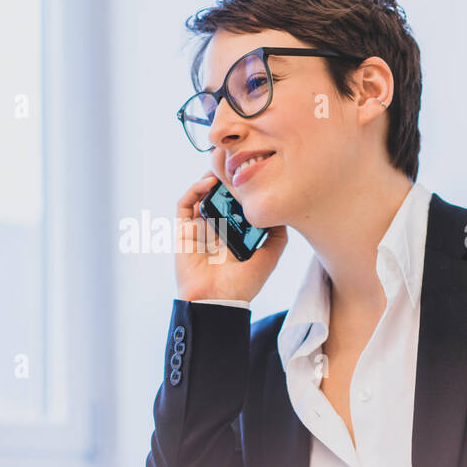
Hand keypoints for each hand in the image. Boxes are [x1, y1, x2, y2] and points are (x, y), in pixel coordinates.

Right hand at [174, 171, 286, 303]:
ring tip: (224, 169)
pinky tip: (209, 183)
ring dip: (210, 180)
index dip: (242, 189)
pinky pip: (184, 204)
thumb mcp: (269, 258)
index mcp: (234, 234)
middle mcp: (215, 229)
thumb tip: (283, 214)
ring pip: (201, 195)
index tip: (253, 175)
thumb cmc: (242, 285)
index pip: (236, 204)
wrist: (217, 300)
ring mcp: (198, 229)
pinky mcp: (183, 231)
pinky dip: (194, 190)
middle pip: (218, 196)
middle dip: (227, 180)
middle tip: (237, 166)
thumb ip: (277, 237)